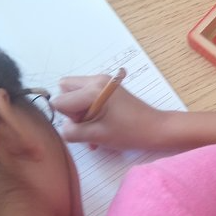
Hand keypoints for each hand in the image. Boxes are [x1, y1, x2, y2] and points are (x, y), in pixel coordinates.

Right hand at [50, 75, 166, 150]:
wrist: (156, 128)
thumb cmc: (129, 133)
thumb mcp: (96, 136)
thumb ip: (72, 131)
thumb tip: (63, 127)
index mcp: (93, 89)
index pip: (60, 101)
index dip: (69, 117)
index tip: (86, 125)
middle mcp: (97, 79)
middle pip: (65, 89)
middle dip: (72, 109)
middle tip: (89, 122)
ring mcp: (104, 81)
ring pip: (76, 92)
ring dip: (81, 111)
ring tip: (96, 125)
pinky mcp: (110, 87)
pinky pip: (88, 94)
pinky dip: (89, 109)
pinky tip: (101, 124)